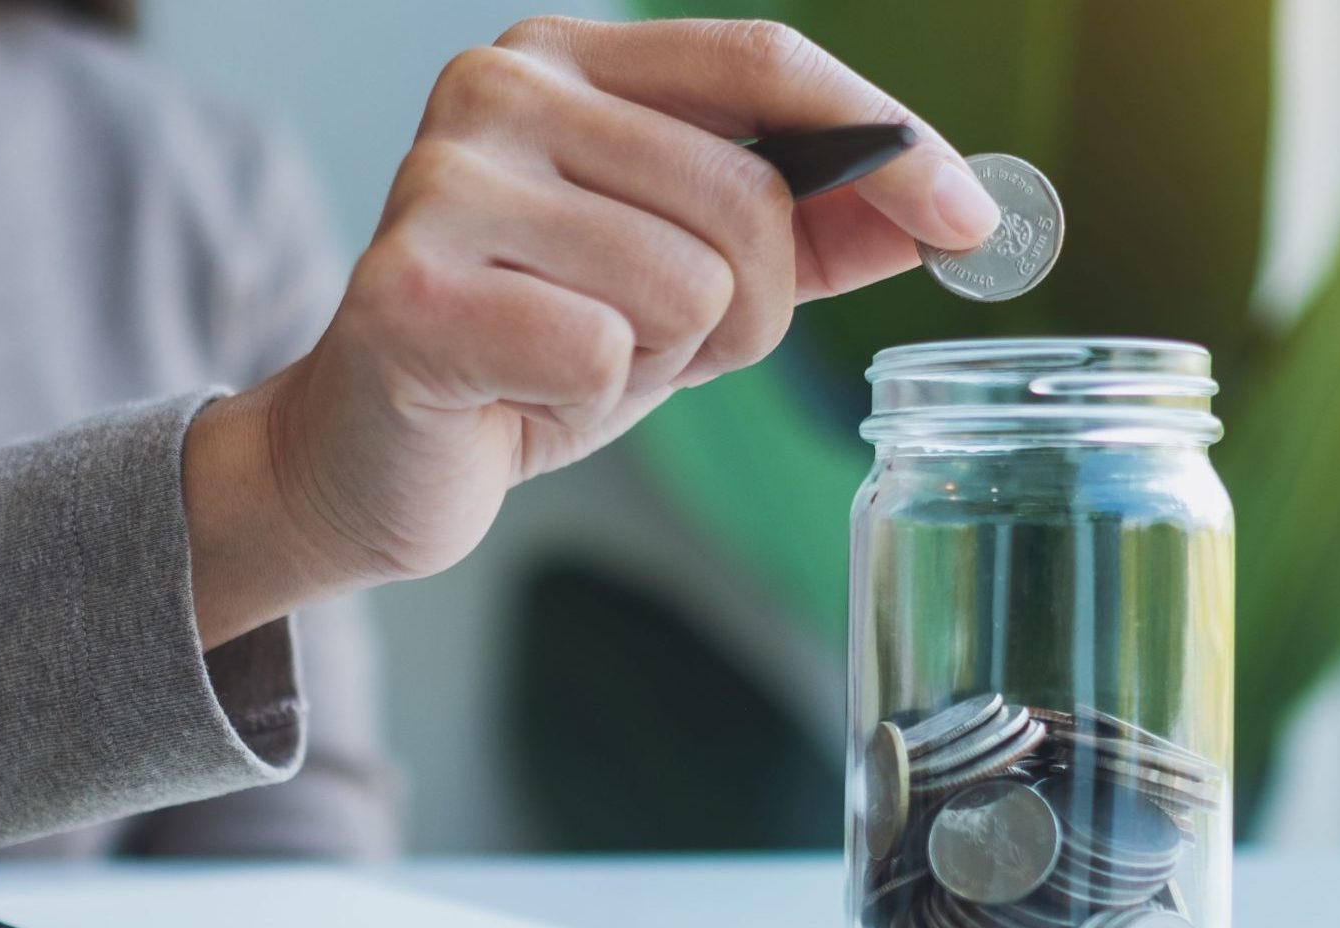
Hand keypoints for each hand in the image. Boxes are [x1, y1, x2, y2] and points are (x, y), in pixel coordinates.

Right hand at [183, 18, 996, 644]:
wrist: (367, 459)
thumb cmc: (530, 355)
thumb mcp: (688, 281)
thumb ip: (807, 231)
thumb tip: (939, 201)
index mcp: (565, 57)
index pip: (762, 59)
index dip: (885, 138)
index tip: (973, 220)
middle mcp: (496, 90)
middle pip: (746, 197)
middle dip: (748, 308)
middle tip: (658, 344)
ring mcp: (443, 184)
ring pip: (688, 284)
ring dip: (662, 359)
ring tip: (578, 362)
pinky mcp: (413, 294)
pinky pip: (603, 353)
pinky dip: (588, 401)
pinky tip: (523, 392)